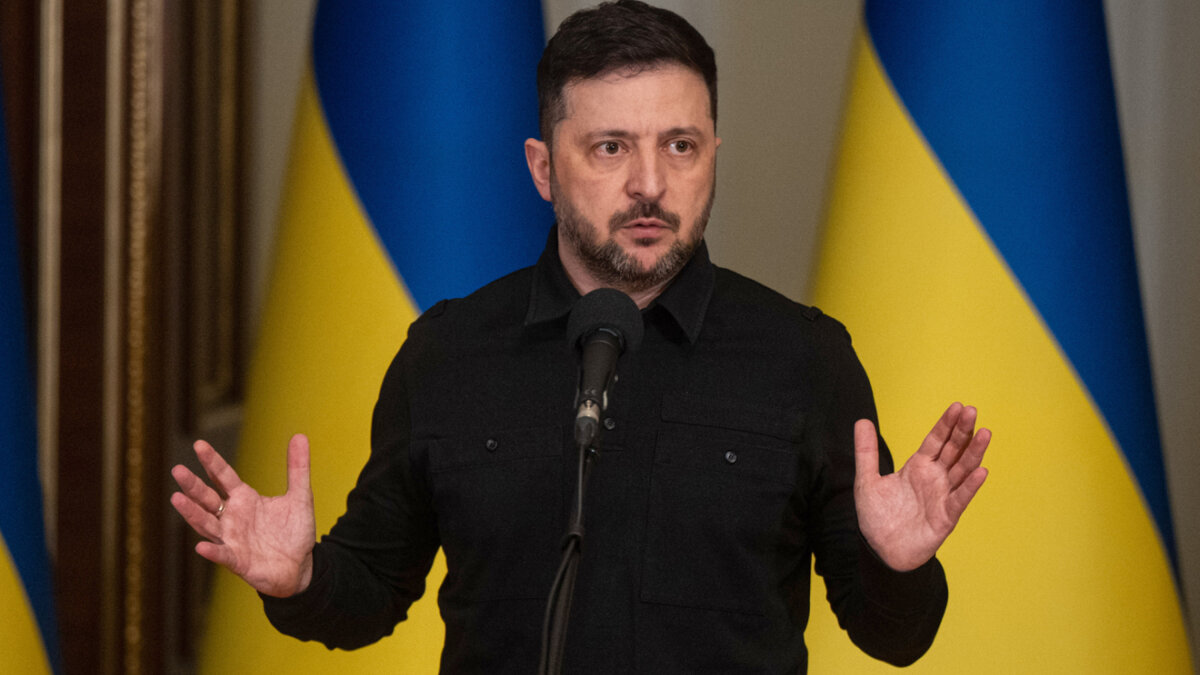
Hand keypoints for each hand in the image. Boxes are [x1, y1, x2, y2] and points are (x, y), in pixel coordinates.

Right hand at [170, 434, 316, 596]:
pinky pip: (223, 555)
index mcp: (244, 499)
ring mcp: (232, 539)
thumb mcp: (300, 496)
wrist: (300, 565)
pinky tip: (201, 546)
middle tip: (177, 469)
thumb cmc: (294, 532)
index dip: (212, 461)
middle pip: (208, 498)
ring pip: (207, 524)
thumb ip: (298, 468)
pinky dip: (213, 551)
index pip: (223, 476)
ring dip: (192, 513)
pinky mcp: (238, 561)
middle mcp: (232, 517)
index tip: (199, 444)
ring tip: (176, 498)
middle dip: (193, 485)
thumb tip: (300, 435)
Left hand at [854, 403, 989, 570]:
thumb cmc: (878, 517)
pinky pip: (960, 499)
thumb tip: (861, 421)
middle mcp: (934, 478)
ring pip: (962, 470)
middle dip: (963, 431)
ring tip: (985, 433)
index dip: (946, 424)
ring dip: (974, 453)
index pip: (936, 440)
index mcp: (918, 467)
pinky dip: (970, 486)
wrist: (880, 550)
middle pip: (953, 450)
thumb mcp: (867, 480)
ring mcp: (943, 496)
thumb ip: (866, 452)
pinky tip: (981, 471)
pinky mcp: (946, 517)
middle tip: (973, 411)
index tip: (958, 406)